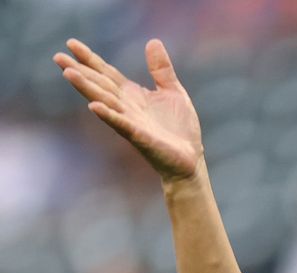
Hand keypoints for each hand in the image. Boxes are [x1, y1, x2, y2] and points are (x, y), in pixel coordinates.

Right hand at [53, 38, 203, 184]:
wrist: (190, 158)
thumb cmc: (179, 128)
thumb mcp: (173, 91)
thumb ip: (161, 69)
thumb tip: (153, 41)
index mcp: (132, 94)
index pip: (106, 73)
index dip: (90, 59)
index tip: (71, 43)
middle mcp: (125, 106)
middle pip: (99, 85)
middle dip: (79, 71)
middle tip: (58, 57)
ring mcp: (130, 121)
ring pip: (104, 101)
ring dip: (86, 88)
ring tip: (69, 74)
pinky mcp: (139, 136)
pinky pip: (121, 124)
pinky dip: (108, 115)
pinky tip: (94, 106)